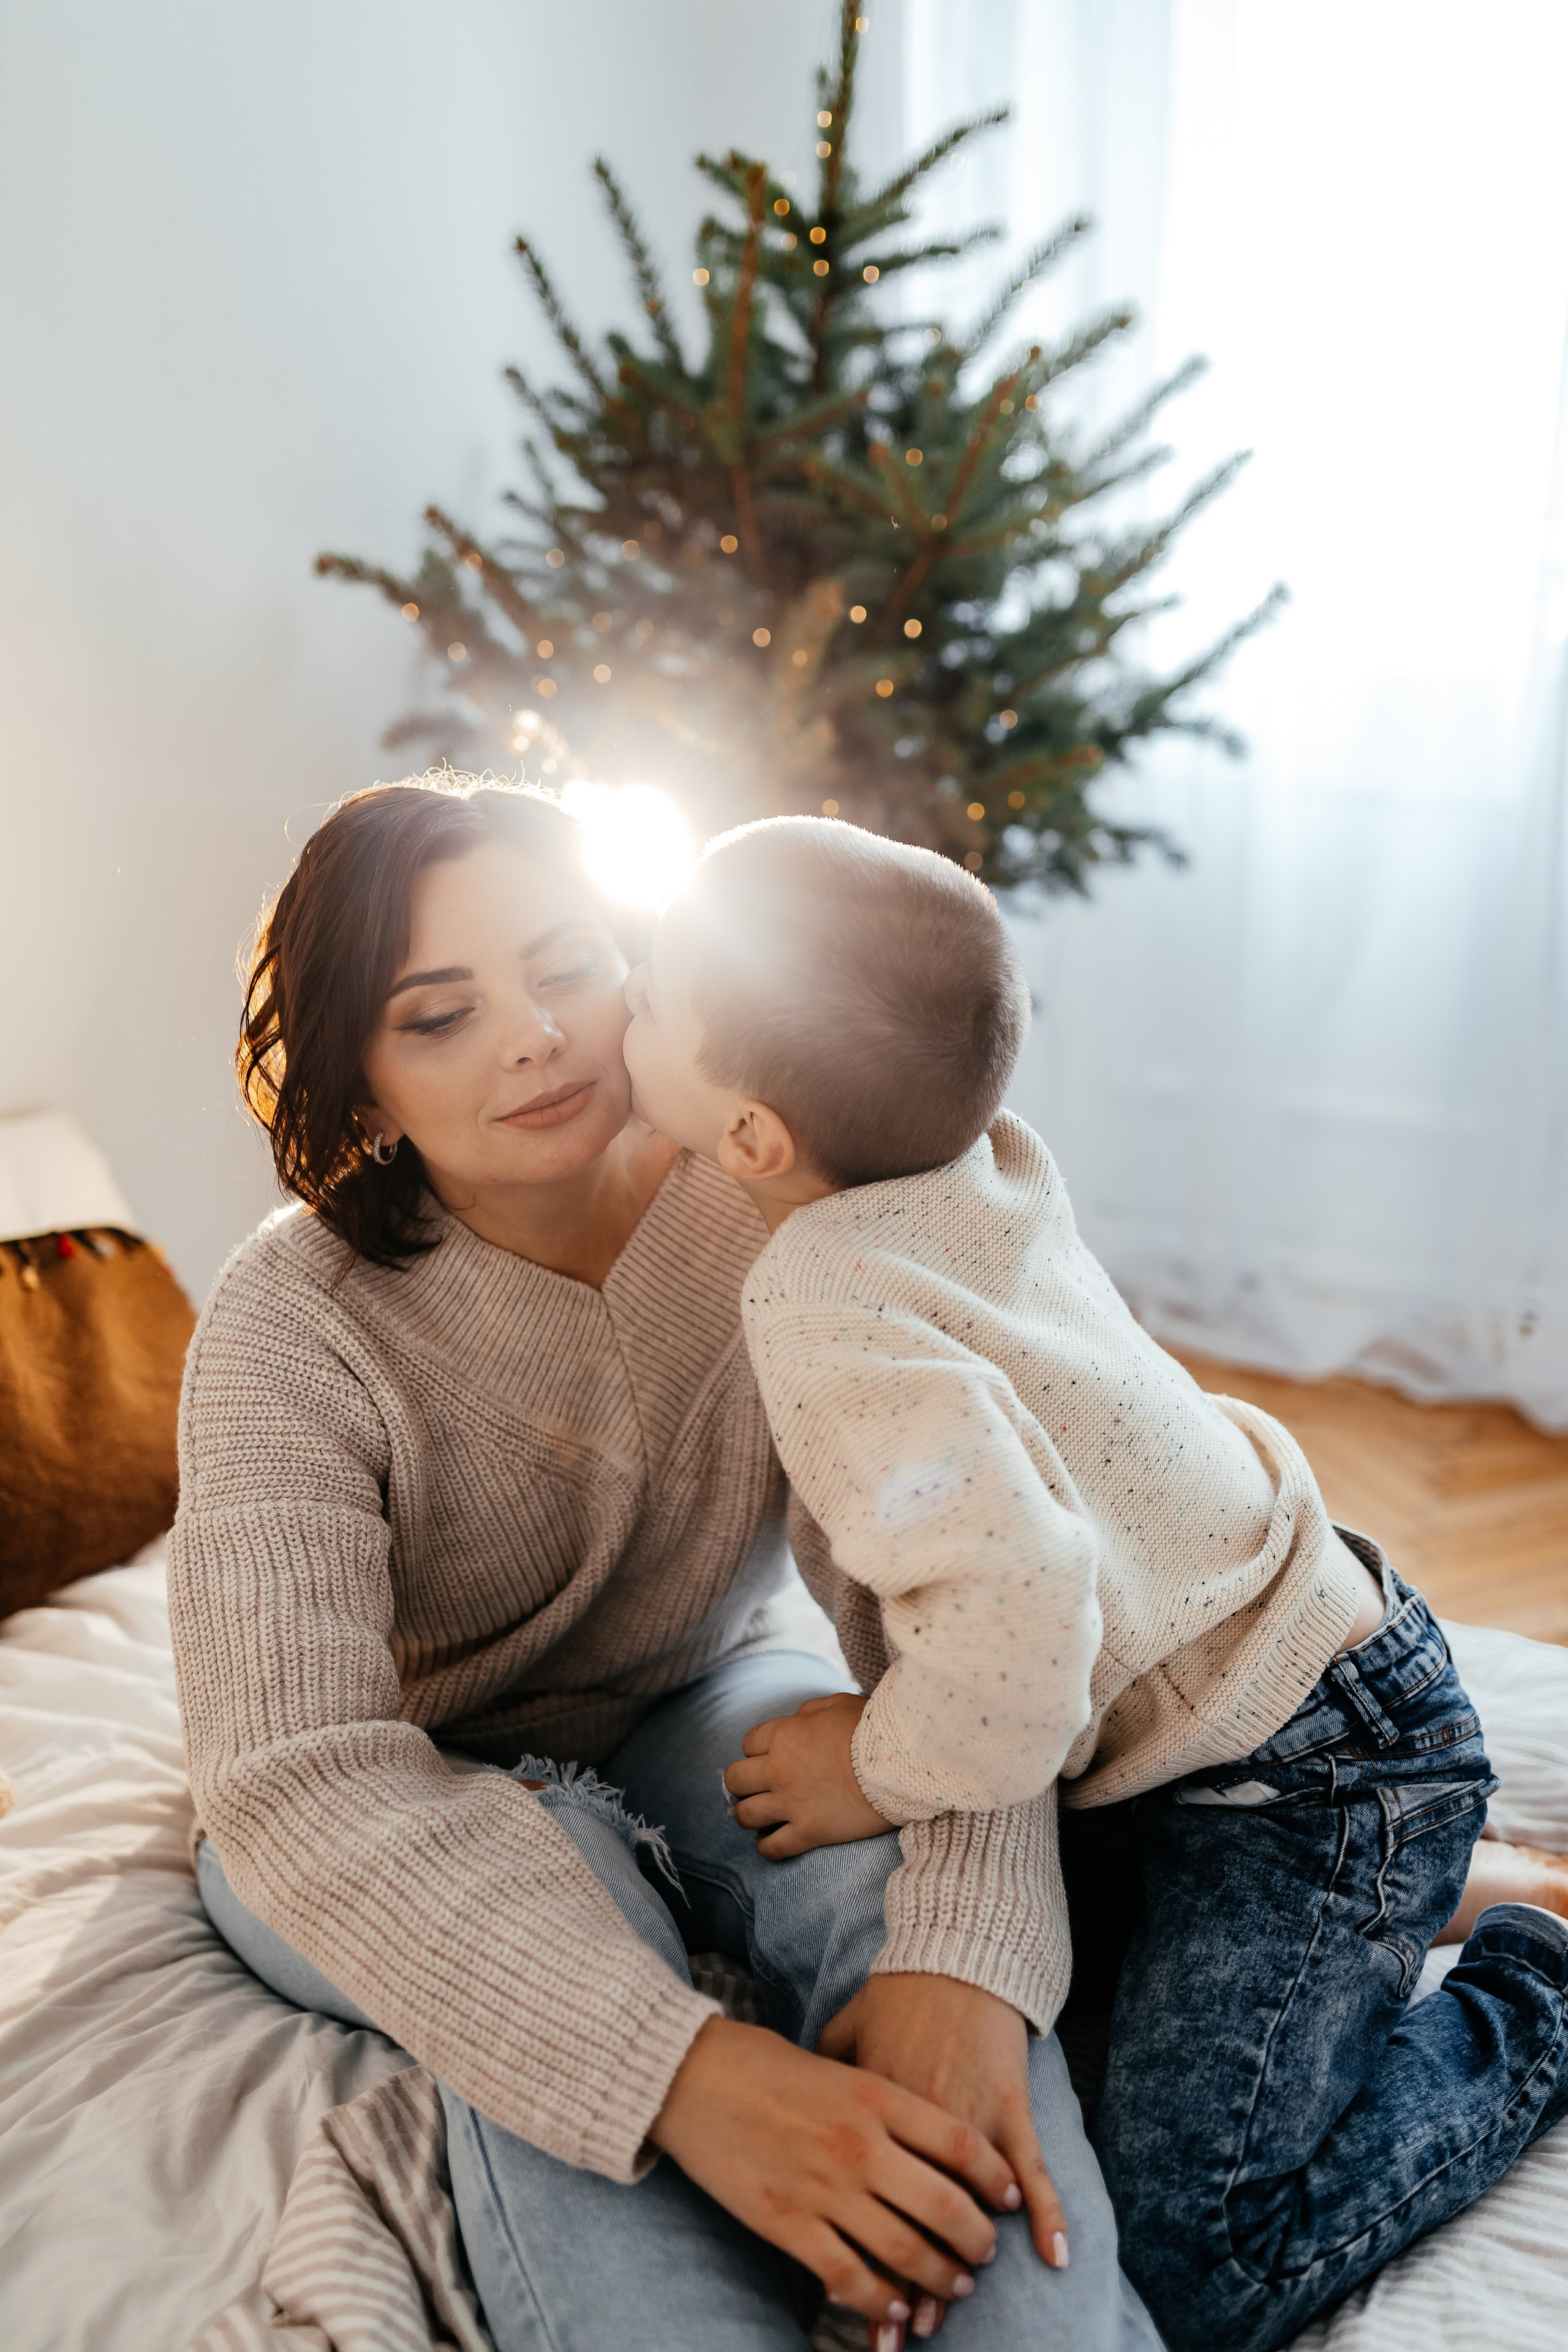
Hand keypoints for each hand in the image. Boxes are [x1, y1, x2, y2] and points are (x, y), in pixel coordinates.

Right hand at [650, 2015, 1018, 2332]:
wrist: (690, 2076)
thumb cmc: (763, 2065)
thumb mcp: (836, 2063)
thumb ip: (881, 2100)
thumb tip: (927, 2140)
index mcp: (874, 2095)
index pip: (960, 2143)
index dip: (996, 2177)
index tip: (1011, 2198)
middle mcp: (860, 2144)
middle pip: (945, 2206)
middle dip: (976, 2241)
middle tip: (984, 2257)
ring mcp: (824, 2188)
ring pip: (905, 2250)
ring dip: (937, 2278)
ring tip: (952, 2289)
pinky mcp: (787, 2224)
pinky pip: (848, 2277)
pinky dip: (878, 2300)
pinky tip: (893, 2306)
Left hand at [724, 1692, 891, 1856]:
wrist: (901, 1764)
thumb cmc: (873, 1729)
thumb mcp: (838, 1704)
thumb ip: (809, 1712)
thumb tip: (796, 1721)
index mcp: (784, 1734)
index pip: (748, 1744)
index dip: (759, 1752)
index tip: (772, 1758)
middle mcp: (779, 1769)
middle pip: (735, 1780)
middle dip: (744, 1783)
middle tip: (759, 1788)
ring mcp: (791, 1803)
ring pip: (745, 1816)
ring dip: (750, 1815)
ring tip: (762, 1816)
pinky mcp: (809, 1832)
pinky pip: (771, 1848)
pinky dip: (766, 1847)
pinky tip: (772, 1841)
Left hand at [821, 1975, 1067, 2338]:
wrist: (952, 1956)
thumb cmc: (896, 1995)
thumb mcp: (844, 2034)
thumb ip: (822, 2072)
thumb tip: (793, 2099)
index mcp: (873, 2112)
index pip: (865, 2197)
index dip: (861, 2252)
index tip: (855, 2300)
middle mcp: (917, 2127)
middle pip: (913, 2219)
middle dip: (911, 2278)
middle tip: (911, 2325)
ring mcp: (969, 2118)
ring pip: (965, 2208)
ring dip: (959, 2261)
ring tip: (951, 2305)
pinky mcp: (1009, 2108)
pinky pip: (1032, 2170)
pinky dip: (1048, 2213)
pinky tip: (1057, 2257)